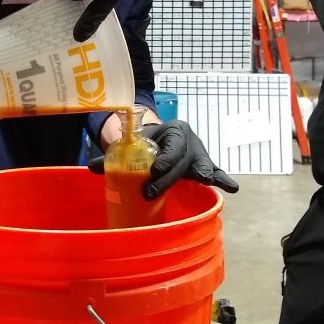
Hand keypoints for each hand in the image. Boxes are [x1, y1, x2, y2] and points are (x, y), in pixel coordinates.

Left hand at [90, 120, 238, 197]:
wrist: (162, 138)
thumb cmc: (147, 142)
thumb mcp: (133, 144)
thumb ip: (113, 155)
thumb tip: (91, 166)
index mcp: (173, 130)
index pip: (171, 145)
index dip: (164, 159)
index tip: (154, 170)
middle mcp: (190, 141)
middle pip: (182, 160)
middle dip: (169, 177)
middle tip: (151, 192)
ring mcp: (199, 154)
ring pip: (202, 164)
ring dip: (204, 173)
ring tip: (205, 180)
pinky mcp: (205, 167)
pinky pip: (216, 172)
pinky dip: (223, 179)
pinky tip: (232, 188)